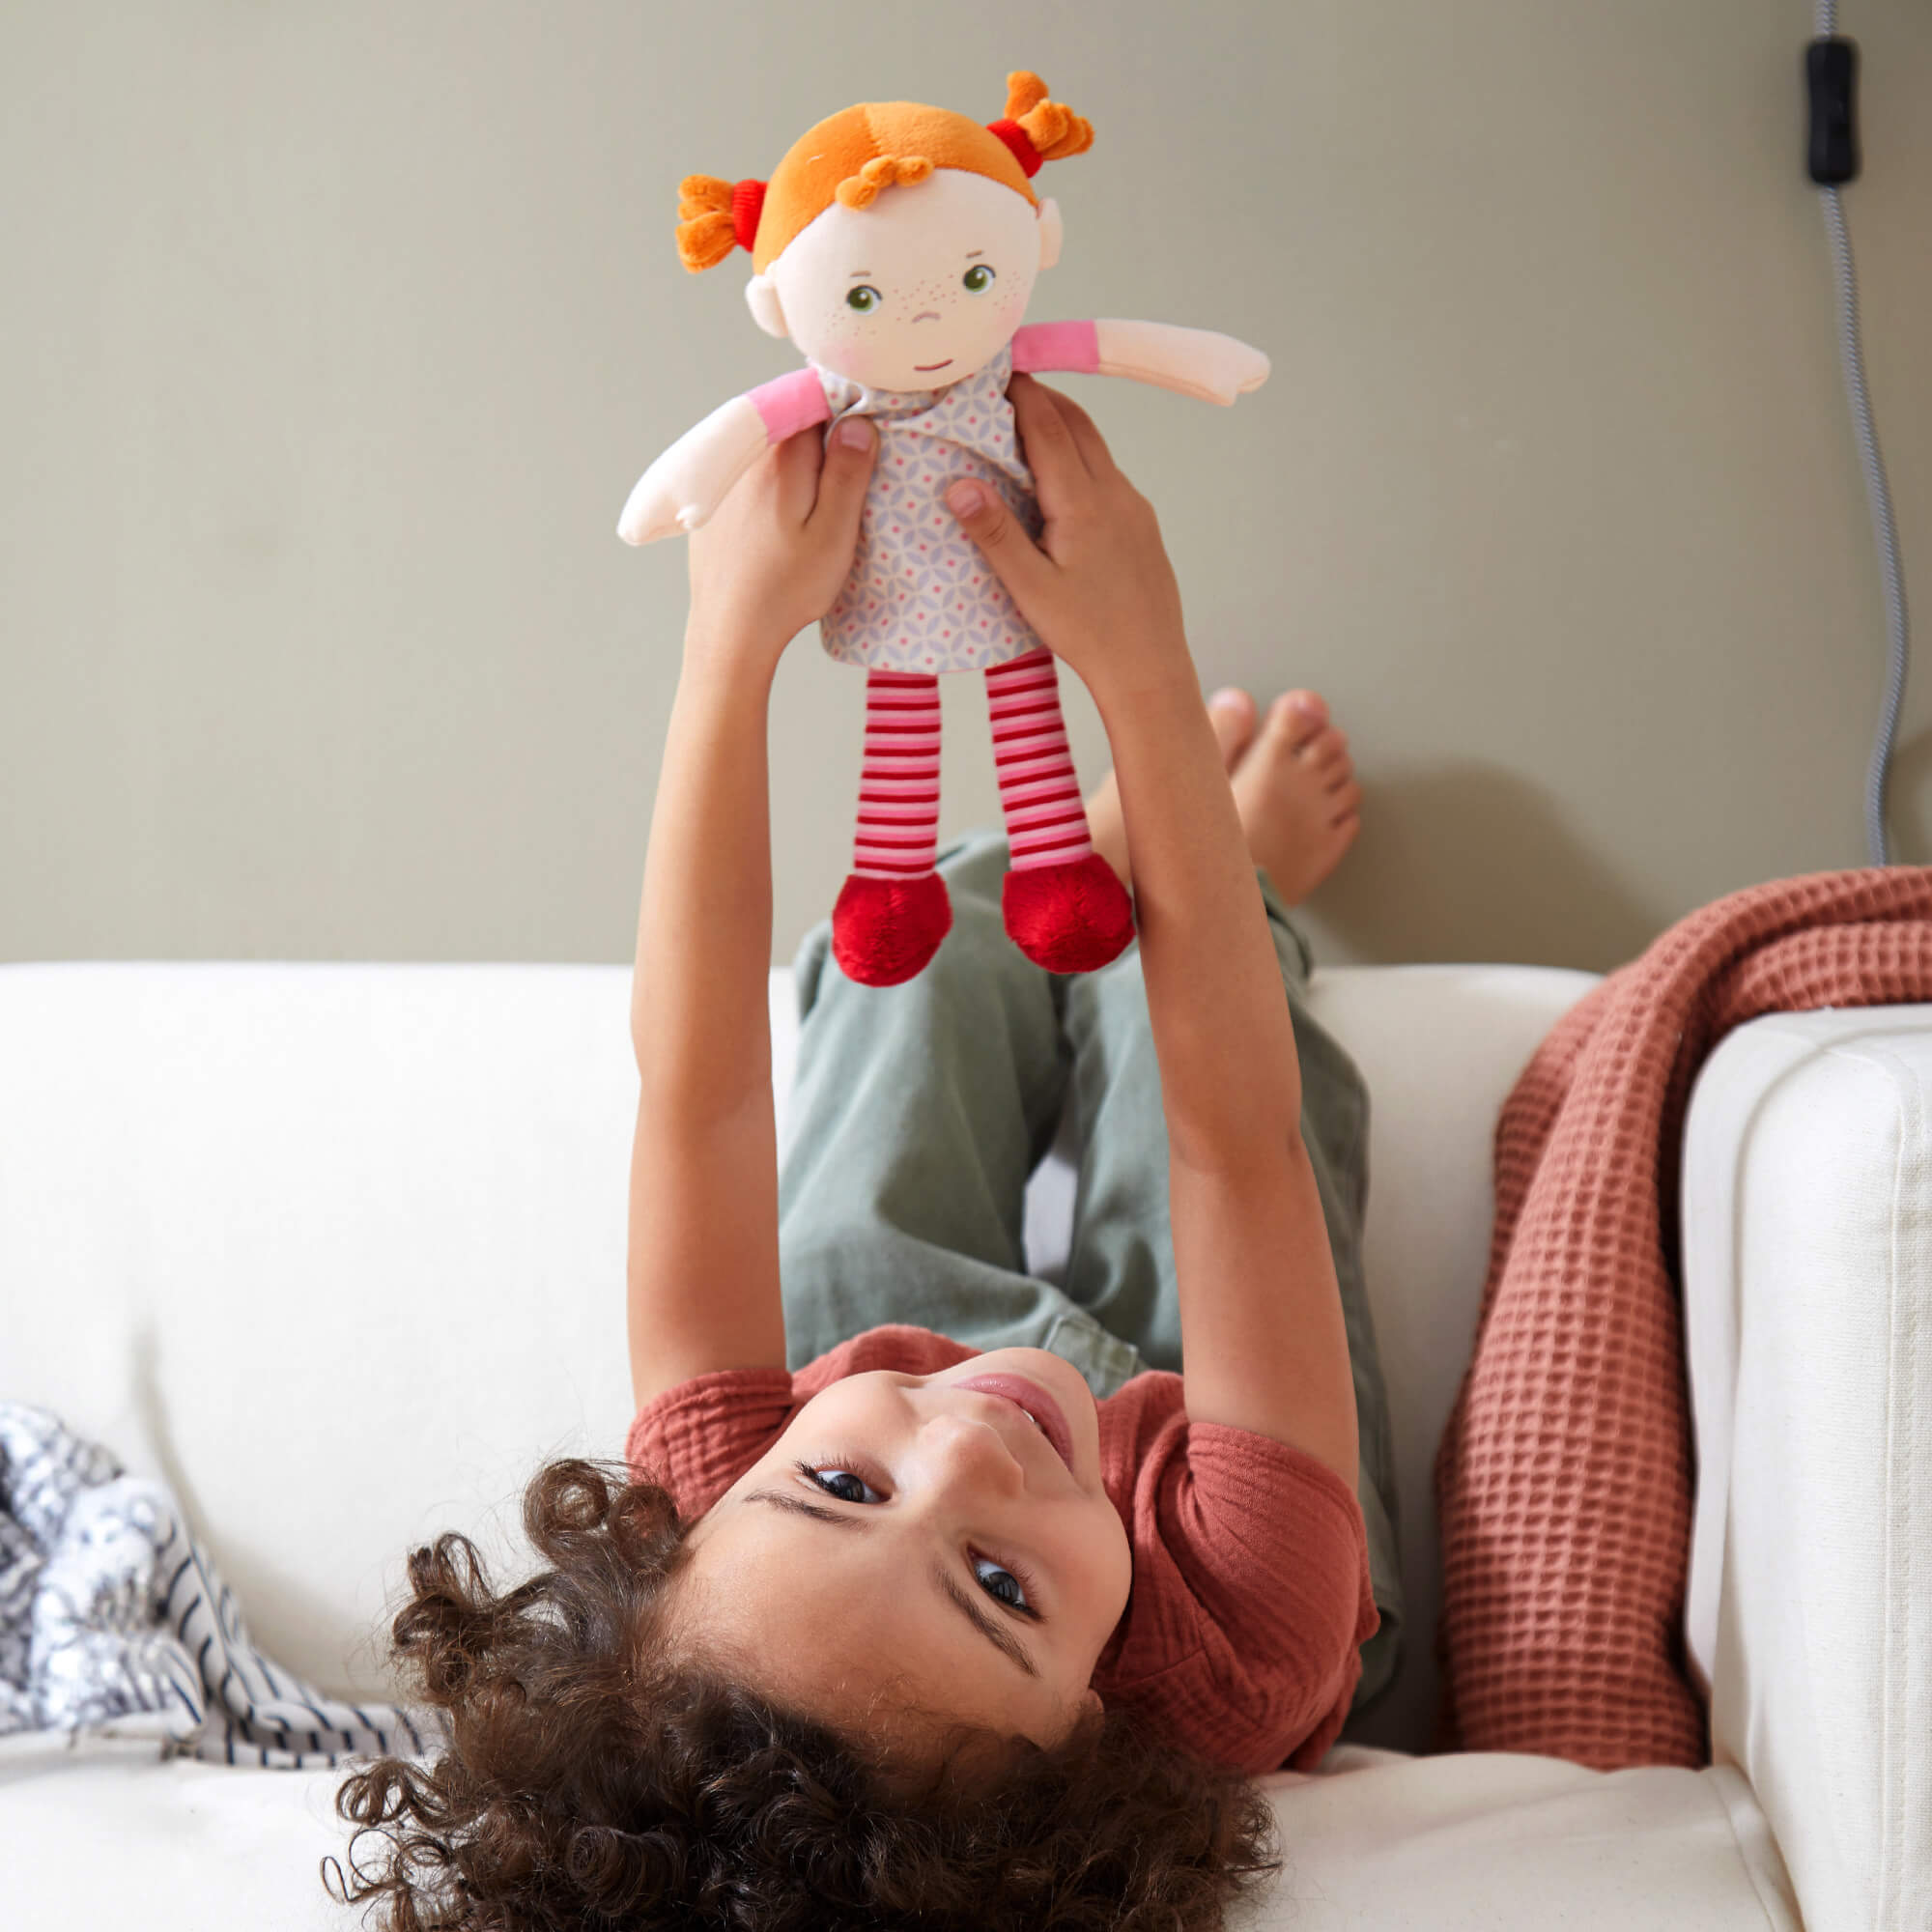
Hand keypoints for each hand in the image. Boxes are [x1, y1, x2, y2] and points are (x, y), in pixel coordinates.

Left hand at [684, 415, 878, 670]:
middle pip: (792, 422)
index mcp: (782, 455)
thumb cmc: (787, 588)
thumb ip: (848, 472)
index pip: (817, 399)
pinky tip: (783, 514)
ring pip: (770, 448)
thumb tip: (860, 421)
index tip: (868, 429)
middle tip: (852, 465)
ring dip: (796, 459)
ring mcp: (725, 479)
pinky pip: (749, 474)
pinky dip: (770, 482)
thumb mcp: (834, 533)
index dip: (846, 408)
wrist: (729, 631)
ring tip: (819, 494)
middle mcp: (747, 455)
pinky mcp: (713, 503)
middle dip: (822, 433)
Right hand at [943, 374, 1187, 691]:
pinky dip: (1077, 456)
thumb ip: (994, 533)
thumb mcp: (1031, 588)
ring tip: (1021, 423)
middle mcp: (1115, 493)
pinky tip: (1055, 478)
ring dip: (1059, 424)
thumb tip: (958, 484)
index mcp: (1083, 502)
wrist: (1150, 668)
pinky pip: (1106, 473)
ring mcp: (1133, 506)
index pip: (1047, 423)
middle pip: (1075, 421)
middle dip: (1038, 396)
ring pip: (1094, 445)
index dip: (1018, 389)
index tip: (991, 368)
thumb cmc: (1087, 634)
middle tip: (1001, 385)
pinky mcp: (1142, 524)